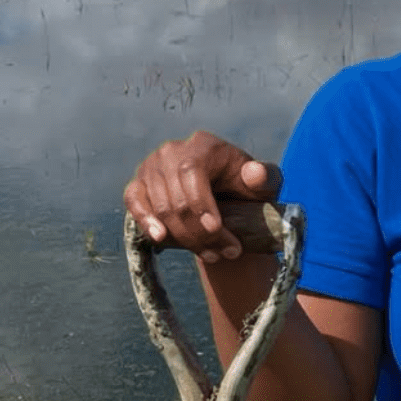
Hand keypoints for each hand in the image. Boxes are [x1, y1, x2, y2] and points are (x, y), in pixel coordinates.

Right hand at [124, 130, 281, 262]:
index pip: (191, 172)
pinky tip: (161, 238)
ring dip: (185, 238)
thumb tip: (254, 174)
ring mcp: (151, 167)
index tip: (216, 229)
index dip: (200, 203)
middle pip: (176, 197)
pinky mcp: (138, 184)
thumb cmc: (246, 188)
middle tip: (224, 253)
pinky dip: (145, 222)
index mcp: (203, 145)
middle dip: (199, 232)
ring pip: (160, 207)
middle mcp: (172, 151)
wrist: (226, 198)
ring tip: (211, 254)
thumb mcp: (264, 183)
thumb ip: (266, 177)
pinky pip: (134, 203)